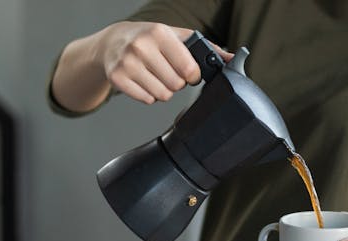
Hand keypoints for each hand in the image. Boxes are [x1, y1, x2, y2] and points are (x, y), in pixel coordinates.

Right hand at [98, 21, 232, 103]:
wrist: (114, 41)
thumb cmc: (151, 39)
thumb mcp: (178, 37)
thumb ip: (208, 48)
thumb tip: (234, 59)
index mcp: (159, 33)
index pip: (188, 69)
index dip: (192, 75)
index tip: (188, 71)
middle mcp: (141, 46)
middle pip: (176, 85)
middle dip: (177, 82)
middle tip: (168, 71)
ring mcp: (127, 63)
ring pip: (162, 95)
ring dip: (164, 90)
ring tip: (157, 75)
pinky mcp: (117, 78)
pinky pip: (147, 100)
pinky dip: (149, 95)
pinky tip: (145, 81)